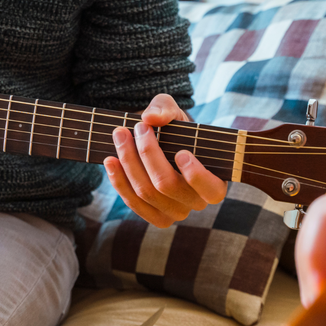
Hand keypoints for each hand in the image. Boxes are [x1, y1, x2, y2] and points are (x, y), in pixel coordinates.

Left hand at [103, 93, 227, 227]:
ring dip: (129, 161)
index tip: (181, 152)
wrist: (162, 144)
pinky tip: (110, 161)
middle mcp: (197, 202)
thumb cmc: (176, 130)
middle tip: (138, 127)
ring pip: (146, 192)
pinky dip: (119, 181)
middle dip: (148, 153)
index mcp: (214, 182)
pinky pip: (133, 203)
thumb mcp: (175, 113)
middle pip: (167, 185)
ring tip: (119, 135)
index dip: (195, 175)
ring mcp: (176, 213)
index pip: (211, 190)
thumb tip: (151, 117)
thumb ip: (167, 109)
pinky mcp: (154, 216)